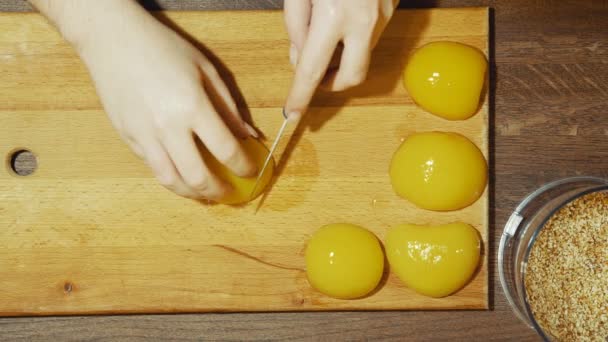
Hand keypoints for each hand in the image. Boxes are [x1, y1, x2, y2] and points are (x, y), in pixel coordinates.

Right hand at [32, 0, 255, 199]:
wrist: (113, 39)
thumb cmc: (163, 48)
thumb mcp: (206, 70)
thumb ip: (229, 106)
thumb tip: (248, 136)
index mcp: (193, 106)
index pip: (226, 150)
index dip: (244, 166)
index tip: (251, 171)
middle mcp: (168, 127)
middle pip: (198, 177)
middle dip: (218, 191)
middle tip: (228, 193)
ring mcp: (144, 135)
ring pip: (171, 181)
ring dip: (192, 194)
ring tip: (205, 194)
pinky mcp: (127, 138)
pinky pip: (152, 167)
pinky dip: (171, 177)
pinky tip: (182, 176)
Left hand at [283, 0, 398, 119]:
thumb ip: (295, 23)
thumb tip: (300, 56)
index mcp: (334, 14)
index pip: (312, 70)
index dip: (301, 96)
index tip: (292, 113)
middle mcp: (364, 20)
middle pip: (352, 76)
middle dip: (333, 83)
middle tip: (318, 73)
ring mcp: (384, 15)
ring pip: (363, 52)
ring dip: (343, 51)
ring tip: (328, 22)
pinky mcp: (393, 8)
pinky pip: (371, 33)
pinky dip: (355, 32)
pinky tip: (346, 7)